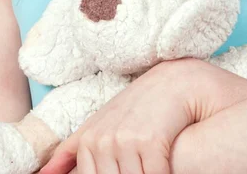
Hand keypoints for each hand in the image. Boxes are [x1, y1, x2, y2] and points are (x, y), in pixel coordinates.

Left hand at [39, 58, 216, 173]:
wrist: (174, 82)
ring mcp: (123, 140)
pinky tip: (165, 168)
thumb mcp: (102, 124)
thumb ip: (72, 149)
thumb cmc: (138, 108)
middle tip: (136, 166)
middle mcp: (101, 141)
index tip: (117, 170)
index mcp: (88, 141)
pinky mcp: (148, 141)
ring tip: (147, 165)